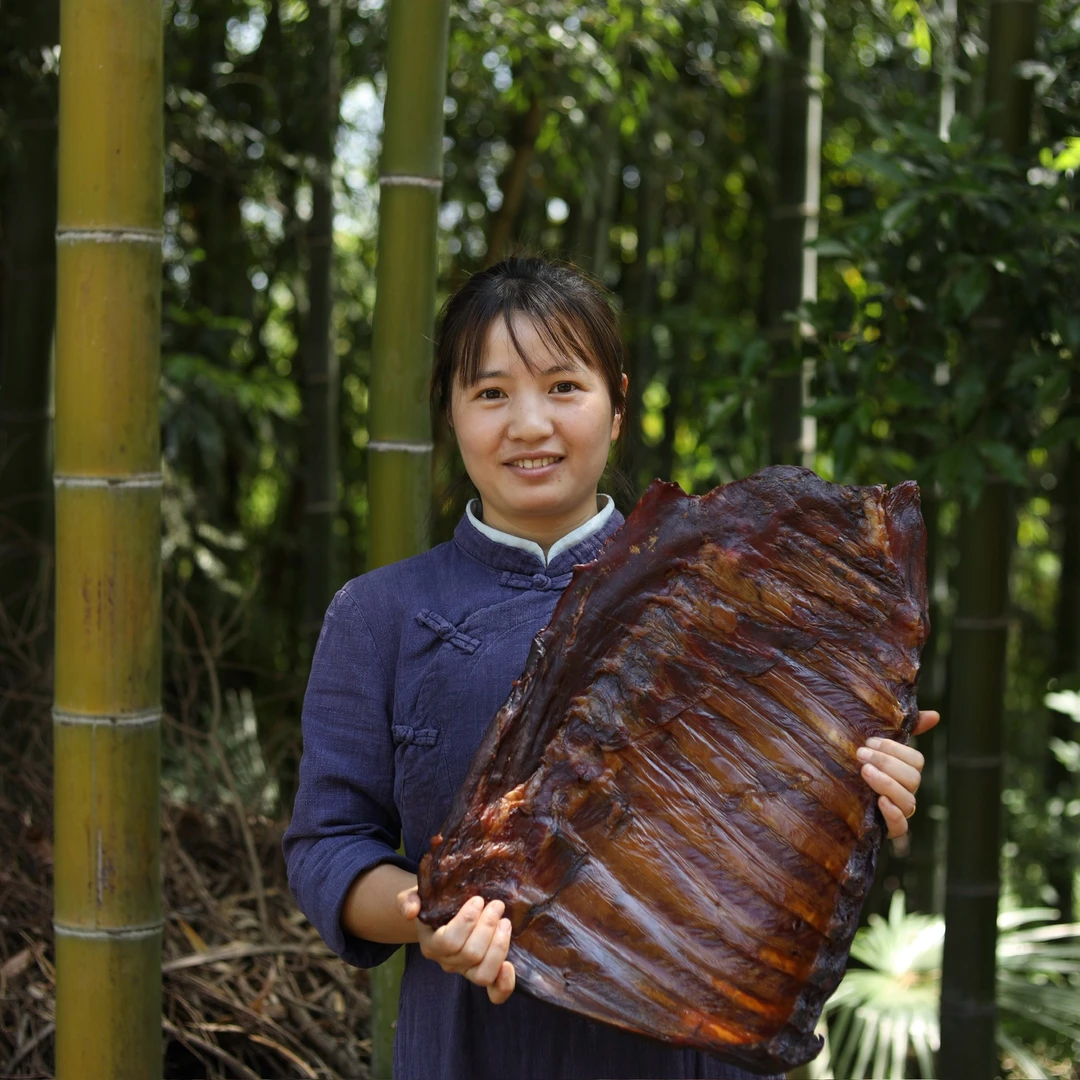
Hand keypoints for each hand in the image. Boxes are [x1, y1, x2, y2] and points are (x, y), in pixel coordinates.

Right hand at [398, 889, 515, 1003]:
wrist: (440, 916)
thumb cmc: (431, 903)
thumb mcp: (415, 896)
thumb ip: (407, 901)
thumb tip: (411, 911)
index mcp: (431, 945)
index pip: (449, 941)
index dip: (466, 922)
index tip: (478, 900)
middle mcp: (448, 962)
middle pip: (471, 955)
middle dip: (488, 927)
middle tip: (497, 905)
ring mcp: (466, 971)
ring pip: (483, 974)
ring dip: (499, 947)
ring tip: (505, 922)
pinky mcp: (483, 974)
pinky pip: (494, 992)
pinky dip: (504, 985)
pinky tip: (511, 966)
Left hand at [856, 710, 939, 839]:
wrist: (832, 801)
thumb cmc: (857, 767)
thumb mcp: (874, 747)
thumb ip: (904, 730)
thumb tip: (935, 715)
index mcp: (904, 771)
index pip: (916, 760)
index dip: (895, 750)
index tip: (869, 741)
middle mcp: (905, 791)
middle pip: (913, 779)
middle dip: (887, 763)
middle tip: (860, 755)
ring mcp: (898, 811)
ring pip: (908, 801)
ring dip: (887, 784)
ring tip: (865, 772)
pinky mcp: (886, 829)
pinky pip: (900, 827)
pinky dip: (893, 814)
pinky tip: (880, 802)